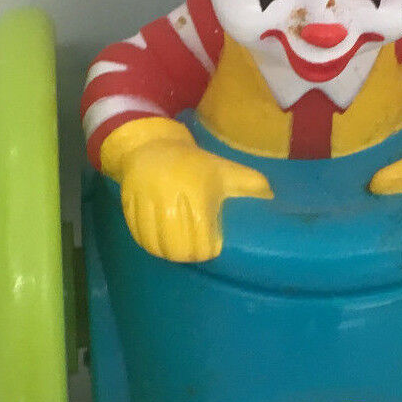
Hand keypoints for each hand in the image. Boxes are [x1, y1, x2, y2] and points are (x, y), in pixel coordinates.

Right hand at [100, 118, 271, 261]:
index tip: (213, 247)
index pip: (201, 235)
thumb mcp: (224, 169)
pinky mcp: (128, 205)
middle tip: (196, 254)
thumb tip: (272, 197)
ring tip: (179, 253)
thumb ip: (250, 183)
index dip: (208, 249)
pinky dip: (150, 246)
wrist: (151, 147)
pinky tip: (162, 246)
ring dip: (169, 253)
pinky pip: (138, 236)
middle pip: (177, 245)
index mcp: (196, 189)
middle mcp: (169, 196)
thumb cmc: (194, 164)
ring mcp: (145, 201)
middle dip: (189, 255)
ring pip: (155, 244)